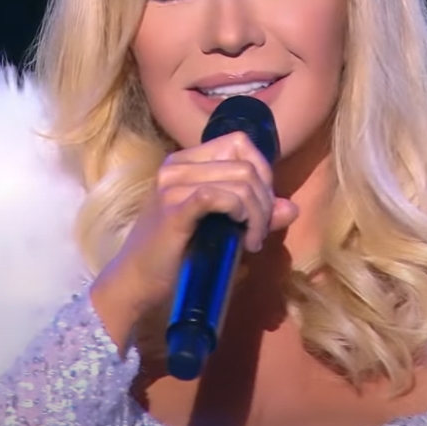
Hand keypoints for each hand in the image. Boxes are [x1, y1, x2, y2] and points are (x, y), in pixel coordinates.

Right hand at [90, 131, 299, 352]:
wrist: (134, 283)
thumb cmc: (174, 256)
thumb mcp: (220, 229)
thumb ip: (254, 213)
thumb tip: (291, 208)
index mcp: (185, 162)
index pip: (239, 142)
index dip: (263, 170)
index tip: (262, 207)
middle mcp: (177, 166)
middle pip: (245, 164)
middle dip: (265, 200)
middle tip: (259, 232)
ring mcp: (172, 186)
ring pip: (240, 182)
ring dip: (258, 214)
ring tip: (252, 241)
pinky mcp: (173, 210)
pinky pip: (219, 196)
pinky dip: (241, 215)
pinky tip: (244, 240)